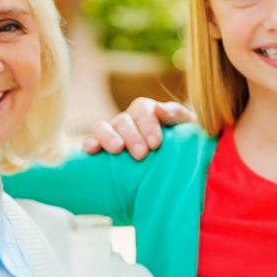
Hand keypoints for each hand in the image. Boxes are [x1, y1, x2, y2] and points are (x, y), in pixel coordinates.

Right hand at [81, 98, 197, 159]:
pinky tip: (92, 150)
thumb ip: (177, 115)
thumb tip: (160, 110)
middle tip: (141, 154)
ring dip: (108, 137)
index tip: (156, 144)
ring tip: (117, 149)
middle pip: (123, 120)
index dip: (148, 124)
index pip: (143, 110)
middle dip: (132, 135)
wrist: (175, 166)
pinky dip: (89, 144)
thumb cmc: (183, 145)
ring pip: (102, 127)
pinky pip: (90, 142)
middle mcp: (127, 121)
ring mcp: (111, 134)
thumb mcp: (187, 127)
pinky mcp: (100, 149)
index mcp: (147, 112)